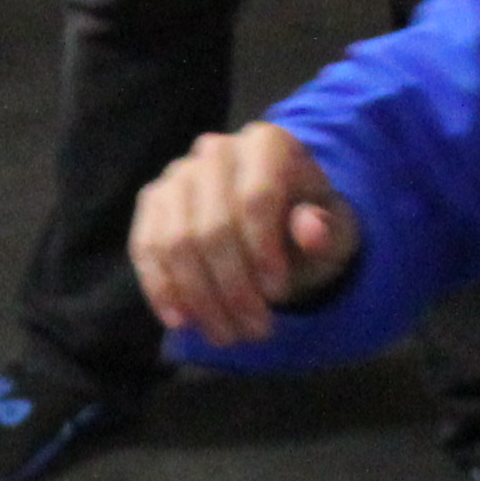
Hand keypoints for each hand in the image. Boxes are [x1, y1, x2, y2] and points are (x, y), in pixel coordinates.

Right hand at [130, 121, 361, 347]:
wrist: (278, 222)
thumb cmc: (309, 226)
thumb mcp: (333, 232)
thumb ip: (326, 232)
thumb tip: (312, 228)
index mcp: (267, 145)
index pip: (255, 199)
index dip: (263, 252)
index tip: (278, 296)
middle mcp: (216, 150)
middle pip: (211, 226)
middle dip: (232, 289)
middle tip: (254, 331)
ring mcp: (177, 175)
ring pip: (175, 241)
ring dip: (199, 298)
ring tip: (225, 335)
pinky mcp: (152, 201)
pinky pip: (146, 247)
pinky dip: (161, 288)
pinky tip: (181, 321)